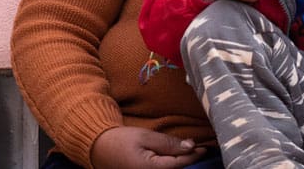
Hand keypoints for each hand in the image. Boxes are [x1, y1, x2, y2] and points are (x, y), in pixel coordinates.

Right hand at [88, 126, 206, 168]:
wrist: (99, 148)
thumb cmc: (120, 140)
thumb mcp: (146, 137)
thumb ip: (168, 143)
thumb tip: (190, 147)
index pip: (180, 163)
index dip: (194, 155)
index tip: (205, 147)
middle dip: (188, 160)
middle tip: (201, 148)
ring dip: (180, 163)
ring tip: (191, 152)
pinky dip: (170, 166)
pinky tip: (176, 159)